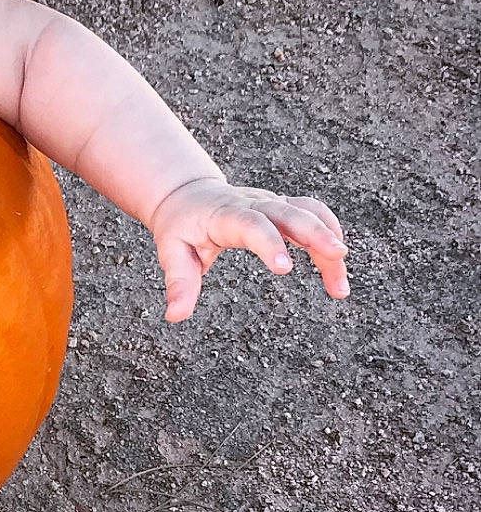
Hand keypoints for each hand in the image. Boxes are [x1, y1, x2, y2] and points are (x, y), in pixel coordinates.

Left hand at [149, 176, 347, 321]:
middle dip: (316, 233)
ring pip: (309, 212)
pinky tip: (338, 266)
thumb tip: (175, 316)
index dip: (269, 242)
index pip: (250, 224)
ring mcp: (271, 203)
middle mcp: (253, 204)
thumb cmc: (180, 225)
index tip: (285, 268)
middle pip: (290, 212)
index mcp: (225, 215)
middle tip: (338, 257)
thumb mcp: (171, 251)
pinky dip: (330, 233)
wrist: (188, 195)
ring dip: (330, 239)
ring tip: (340, 284)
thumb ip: (179, 282)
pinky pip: (314, 214)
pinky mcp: (283, 208)